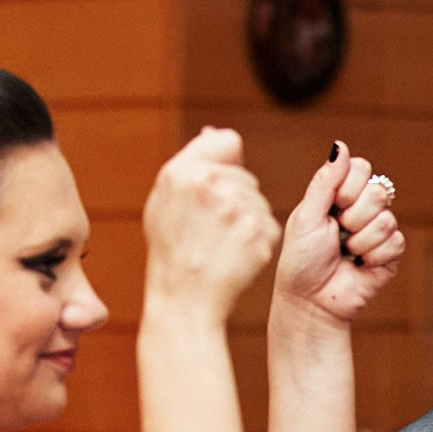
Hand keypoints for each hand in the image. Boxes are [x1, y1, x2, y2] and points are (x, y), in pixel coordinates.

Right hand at [142, 126, 281, 315]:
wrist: (184, 300)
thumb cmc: (171, 250)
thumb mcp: (163, 200)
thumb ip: (191, 163)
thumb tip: (216, 131)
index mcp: (182, 171)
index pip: (228, 143)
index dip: (226, 166)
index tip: (216, 189)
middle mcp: (211, 184)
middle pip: (246, 177)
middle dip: (236, 198)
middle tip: (211, 230)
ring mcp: (239, 208)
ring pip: (259, 202)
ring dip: (248, 221)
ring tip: (221, 245)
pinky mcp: (261, 232)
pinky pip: (269, 226)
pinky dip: (258, 241)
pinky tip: (236, 256)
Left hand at [273, 143, 406, 323]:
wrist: (311, 301)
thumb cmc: (301, 260)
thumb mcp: (307, 216)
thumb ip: (326, 181)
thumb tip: (340, 145)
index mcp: (340, 194)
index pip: (362, 168)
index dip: (348, 187)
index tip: (330, 207)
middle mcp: (361, 209)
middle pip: (379, 191)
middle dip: (354, 216)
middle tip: (338, 233)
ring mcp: (377, 231)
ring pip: (387, 219)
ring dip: (360, 241)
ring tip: (345, 253)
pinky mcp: (390, 255)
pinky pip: (395, 242)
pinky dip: (372, 257)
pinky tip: (359, 265)